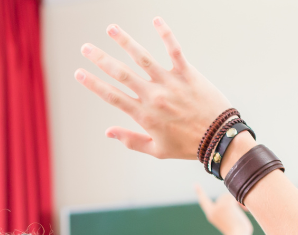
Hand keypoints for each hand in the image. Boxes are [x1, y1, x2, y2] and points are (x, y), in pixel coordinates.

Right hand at [74, 18, 229, 159]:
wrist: (218, 138)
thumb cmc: (187, 146)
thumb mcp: (156, 150)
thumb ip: (130, 139)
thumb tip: (108, 131)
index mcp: (143, 115)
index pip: (112, 96)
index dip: (93, 84)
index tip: (79, 73)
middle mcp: (153, 96)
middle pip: (121, 74)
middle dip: (101, 59)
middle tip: (86, 48)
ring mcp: (170, 82)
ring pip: (142, 58)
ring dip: (125, 41)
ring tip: (111, 29)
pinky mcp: (187, 73)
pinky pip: (174, 50)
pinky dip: (165, 34)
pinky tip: (155, 20)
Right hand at [195, 186, 251, 234]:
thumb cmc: (238, 232)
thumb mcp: (230, 220)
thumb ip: (228, 210)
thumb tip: (235, 200)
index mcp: (211, 215)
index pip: (204, 201)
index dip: (200, 192)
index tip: (194, 184)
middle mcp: (213, 210)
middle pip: (223, 197)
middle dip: (232, 201)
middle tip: (242, 210)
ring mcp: (218, 207)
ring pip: (230, 196)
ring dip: (237, 202)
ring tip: (243, 212)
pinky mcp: (226, 204)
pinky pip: (235, 197)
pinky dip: (241, 202)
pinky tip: (244, 211)